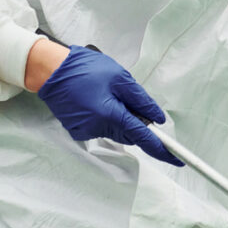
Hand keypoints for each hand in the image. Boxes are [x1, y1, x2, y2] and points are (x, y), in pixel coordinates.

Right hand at [35, 45, 182, 165]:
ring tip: (107, 93)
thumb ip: (141, 100)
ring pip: (117, 131)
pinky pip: (102, 128)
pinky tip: (96, 99)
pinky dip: (106, 117)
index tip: (176, 159)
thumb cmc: (85, 68)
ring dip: (121, 117)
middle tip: (129, 98)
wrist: (51, 70)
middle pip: (130, 134)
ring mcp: (86, 132)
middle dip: (136, 121)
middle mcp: (98, 128)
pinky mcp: (78, 131)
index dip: (161, 149)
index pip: (143, 138)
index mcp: (111, 115)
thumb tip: (157, 119)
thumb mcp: (119, 78)